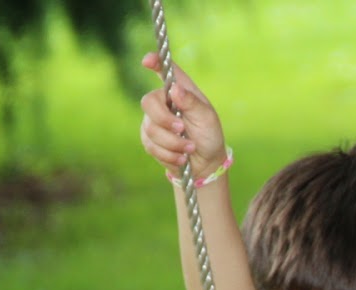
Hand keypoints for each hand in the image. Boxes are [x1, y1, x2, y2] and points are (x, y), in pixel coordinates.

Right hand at [138, 53, 229, 177]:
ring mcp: (154, 121)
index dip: (155, 62)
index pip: (165, 71)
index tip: (147, 60)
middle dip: (165, 120)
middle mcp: (164, 102)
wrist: (205, 163)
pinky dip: (169, 155)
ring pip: (150, 129)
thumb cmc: (209, 135)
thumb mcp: (206, 118)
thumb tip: (175, 89)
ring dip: (173, 143)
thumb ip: (192, 103)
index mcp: (180, 90)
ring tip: (190, 148)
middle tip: (181, 129)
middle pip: (148, 103)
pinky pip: (151, 146)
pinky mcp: (150, 139)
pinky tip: (181, 157)